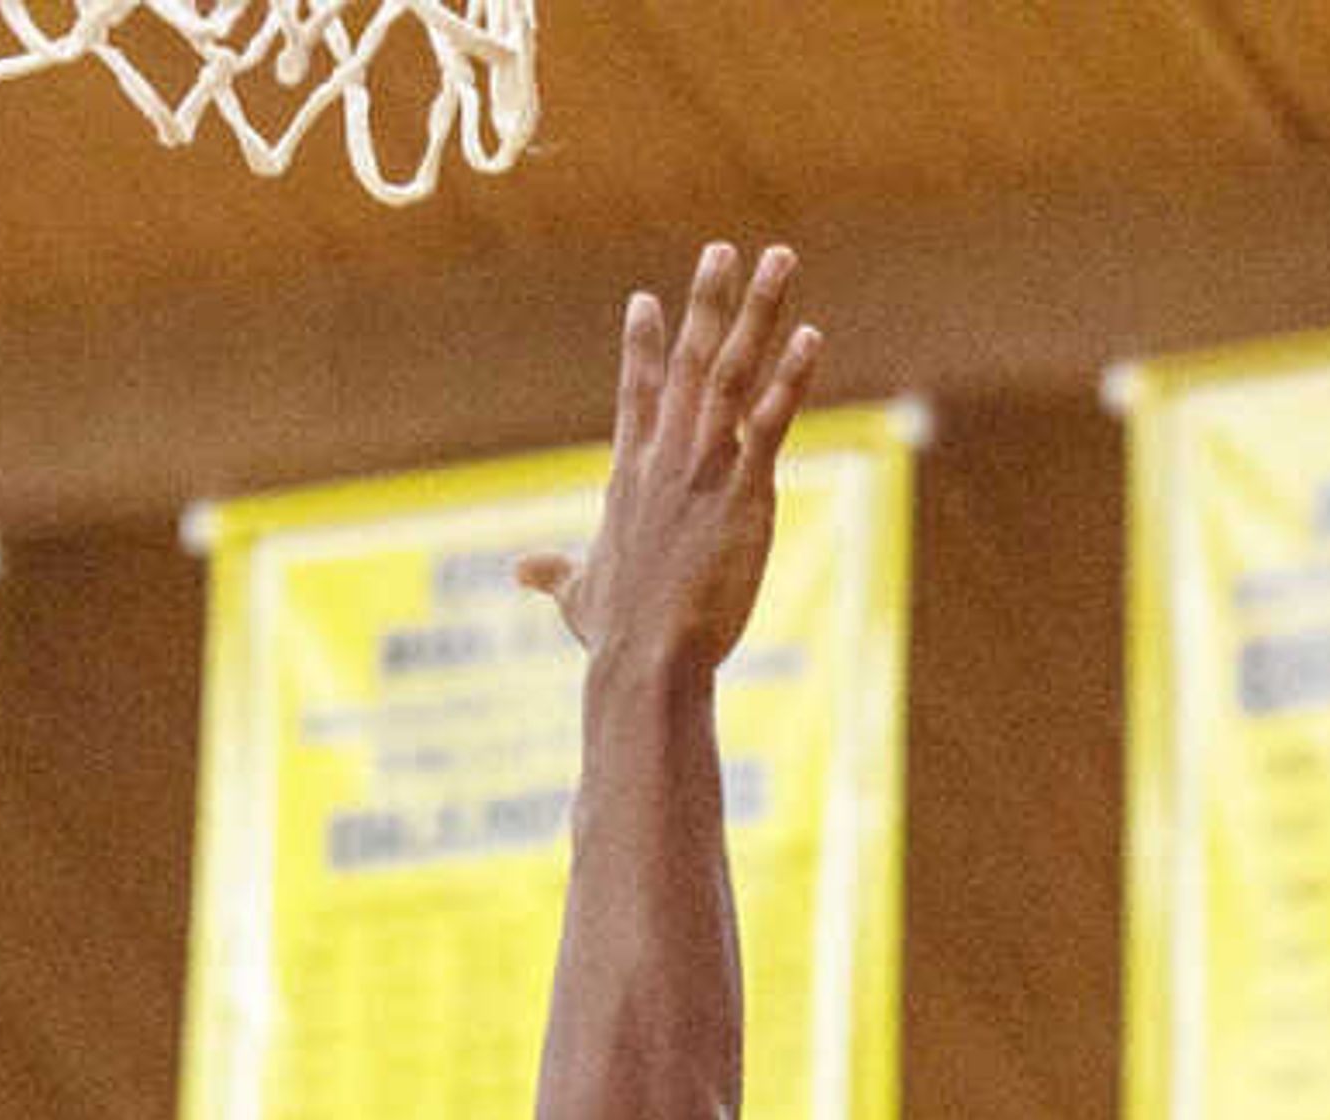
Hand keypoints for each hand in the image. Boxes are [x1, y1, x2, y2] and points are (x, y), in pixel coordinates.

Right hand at [516, 240, 820, 677]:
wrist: (648, 661)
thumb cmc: (617, 638)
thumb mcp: (578, 597)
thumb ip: (552, 574)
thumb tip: (518, 571)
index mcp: (630, 477)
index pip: (636, 394)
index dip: (642, 346)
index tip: (646, 299)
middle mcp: (665, 458)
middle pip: (688, 361)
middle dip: (706, 301)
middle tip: (722, 249)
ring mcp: (704, 469)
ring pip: (732, 371)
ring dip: (758, 312)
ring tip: (779, 259)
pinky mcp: (743, 492)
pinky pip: (771, 421)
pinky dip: (791, 377)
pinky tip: (812, 335)